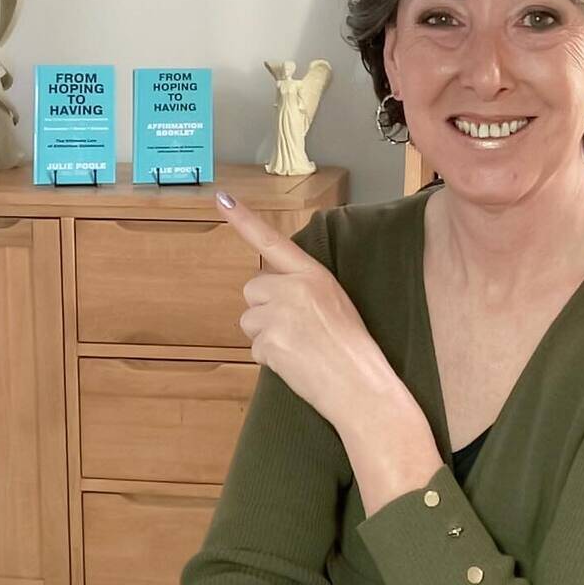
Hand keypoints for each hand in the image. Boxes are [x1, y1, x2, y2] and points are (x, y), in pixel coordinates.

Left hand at [215, 189, 403, 435]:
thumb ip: (303, 288)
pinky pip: (255, 348)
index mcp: (314, 274)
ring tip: (299, 347)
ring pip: (249, 320)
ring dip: (266, 335)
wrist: (361, 385)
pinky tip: (296, 363)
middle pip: (253, 289)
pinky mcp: (270, 343)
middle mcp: (294, 289)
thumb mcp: (335, 300)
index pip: (272, 242)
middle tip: (295, 329)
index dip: (244, 220)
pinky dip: (270, 358)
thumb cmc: (353, 347)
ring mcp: (280, 316)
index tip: (222, 199)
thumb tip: (270, 292)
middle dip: (264, 308)